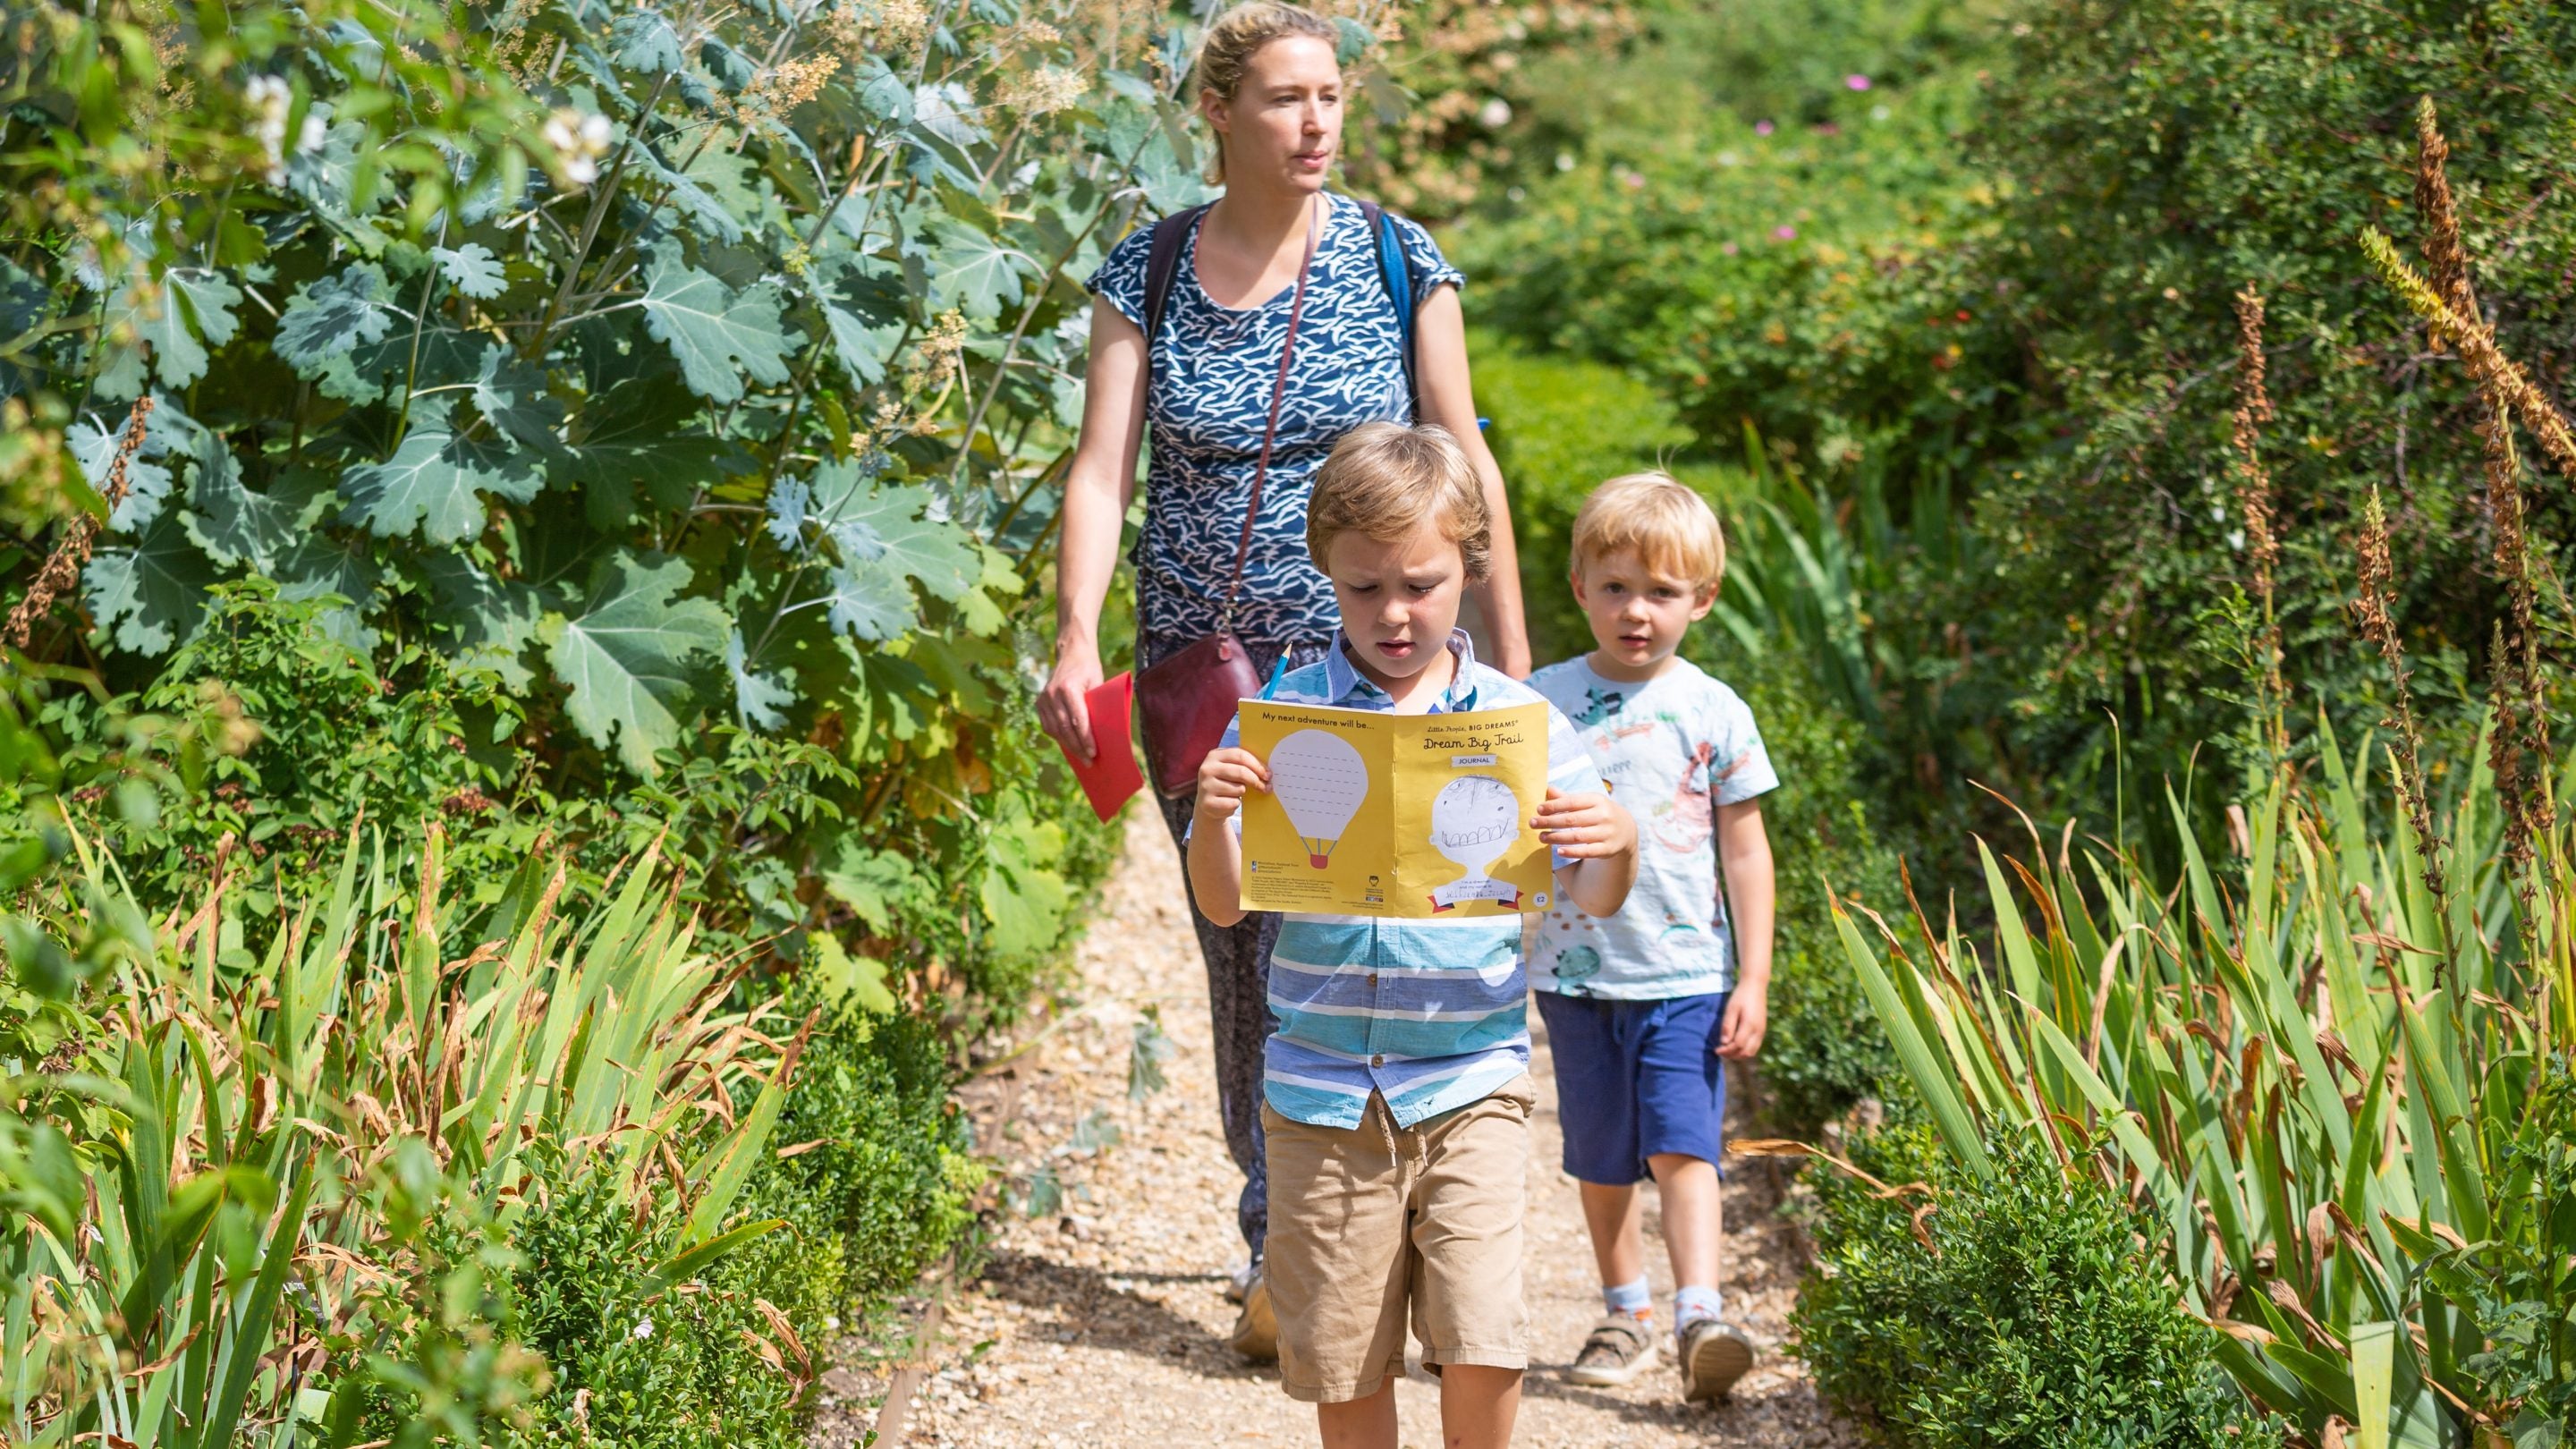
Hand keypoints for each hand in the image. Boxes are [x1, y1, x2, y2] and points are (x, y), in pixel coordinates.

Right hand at [1037, 634, 1103, 763]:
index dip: (1085, 739)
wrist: (1071, 652)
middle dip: (1078, 747)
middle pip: (1065, 728)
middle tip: (1089, 762)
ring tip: (1081, 757)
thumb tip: (1103, 735)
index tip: (1093, 753)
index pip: (1078, 720)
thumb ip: (1097, 706)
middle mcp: (1052, 694)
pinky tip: (1069, 744)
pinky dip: (1059, 737)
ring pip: (1055, 730)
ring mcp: (1043, 698)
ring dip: (1068, 746)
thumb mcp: (1098, 684)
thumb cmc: (1090, 669)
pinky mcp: (1039, 702)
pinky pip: (1048, 725)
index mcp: (1068, 688)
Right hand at [1194, 746, 1268, 822]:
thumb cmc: (1225, 782)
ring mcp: (1205, 786)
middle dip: (1256, 780)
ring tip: (1237, 794)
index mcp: (1214, 755)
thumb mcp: (1231, 768)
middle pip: (1240, 772)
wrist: (1207, 803)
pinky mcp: (1207, 803)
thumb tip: (1267, 772)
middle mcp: (1207, 769)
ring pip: (1238, 789)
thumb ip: (1244, 765)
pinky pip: (1233, 803)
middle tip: (1266, 787)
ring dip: (1243, 793)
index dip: (1256, 765)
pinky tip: (1229, 803)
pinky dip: (1235, 804)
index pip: (1240, 755)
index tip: (1268, 774)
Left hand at [1532, 788, 1632, 858]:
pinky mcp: (1608, 849)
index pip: (1572, 802)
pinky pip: (1587, 851)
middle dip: (1550, 821)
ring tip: (1541, 837)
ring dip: (1556, 837)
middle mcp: (1604, 815)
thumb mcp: (1588, 802)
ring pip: (1577, 836)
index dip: (1554, 805)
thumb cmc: (1599, 813)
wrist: (1626, 830)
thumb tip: (1549, 789)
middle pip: (1572, 819)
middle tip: (1532, 824)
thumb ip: (1568, 798)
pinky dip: (1572, 852)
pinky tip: (1558, 851)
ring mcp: (1607, 833)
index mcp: (1597, 800)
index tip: (1538, 809)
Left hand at [1717, 982, 1767, 1059]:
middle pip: (1746, 1052)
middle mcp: (1758, 1031)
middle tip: (1720, 1051)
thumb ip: (1728, 1026)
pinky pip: (1755, 1047)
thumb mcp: (1731, 1009)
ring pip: (1751, 1052)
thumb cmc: (1741, 996)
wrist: (1755, 987)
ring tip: (1727, 1050)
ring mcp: (1762, 1031)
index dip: (1726, 1050)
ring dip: (1738, 1054)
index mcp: (1750, 1025)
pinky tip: (1735, 1045)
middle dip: (1732, 1055)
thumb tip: (1724, 1043)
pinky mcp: (1762, 1030)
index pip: (1738, 1045)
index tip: (1716, 1050)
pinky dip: (1744, 1050)